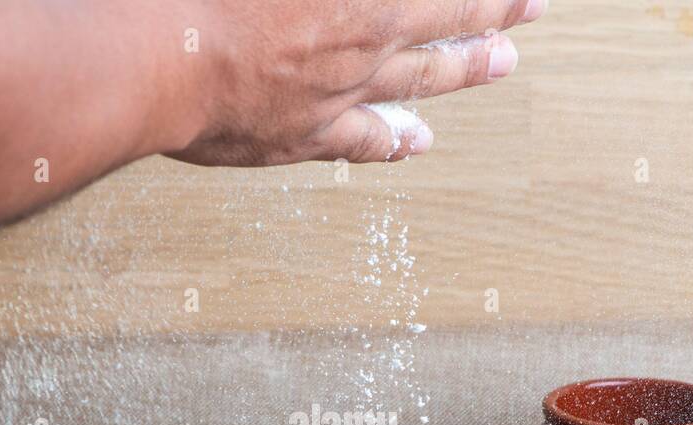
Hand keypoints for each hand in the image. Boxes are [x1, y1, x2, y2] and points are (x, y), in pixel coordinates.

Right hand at [167, 0, 545, 166]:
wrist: (161, 60)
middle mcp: (365, 35)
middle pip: (448, 17)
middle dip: (495, 11)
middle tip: (531, 9)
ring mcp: (342, 90)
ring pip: (421, 79)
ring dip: (467, 69)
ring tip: (502, 63)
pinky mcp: (308, 134)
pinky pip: (365, 140)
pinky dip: (395, 141)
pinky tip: (417, 143)